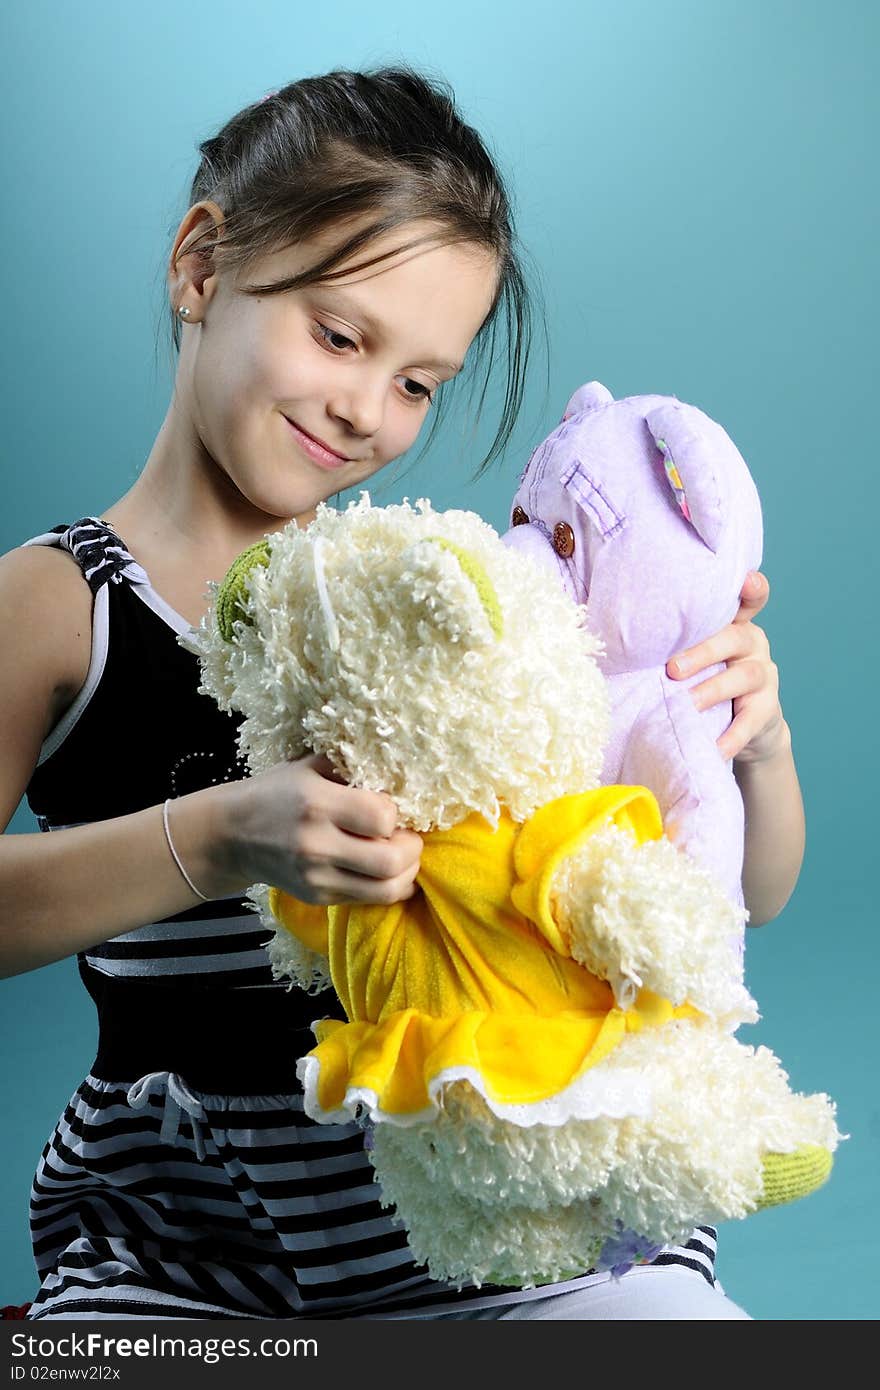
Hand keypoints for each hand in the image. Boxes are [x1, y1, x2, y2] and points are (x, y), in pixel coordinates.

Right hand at [221, 753, 423, 903]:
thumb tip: (400, 776)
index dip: (395, 813)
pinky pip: (368, 899)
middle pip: (390, 862)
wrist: (233, 834)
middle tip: (409, 837)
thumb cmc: (278, 792)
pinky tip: (385, 870)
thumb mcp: (310, 765)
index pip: (381, 818)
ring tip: (403, 857)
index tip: (389, 807)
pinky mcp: (317, 897)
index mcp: (316, 803)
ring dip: (407, 873)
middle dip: (412, 849)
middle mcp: (316, 845)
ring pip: (386, 890)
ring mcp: (316, 877)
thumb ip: (352, 767)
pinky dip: (388, 886)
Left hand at [666, 571, 786, 763]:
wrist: (742, 728)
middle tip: (672, 669)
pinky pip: (751, 720)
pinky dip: (732, 735)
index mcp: (732, 623)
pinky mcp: (767, 708)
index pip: (746, 599)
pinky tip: (714, 747)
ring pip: (744, 675)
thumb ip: (670, 641)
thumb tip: (609, 632)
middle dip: (703, 651)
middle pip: (735, 637)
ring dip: (712, 690)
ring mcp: (764, 674)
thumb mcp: (692, 656)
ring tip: (686, 705)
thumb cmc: (703, 680)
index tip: (745, 579)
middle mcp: (752, 642)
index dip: (750, 588)